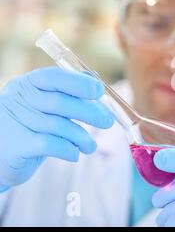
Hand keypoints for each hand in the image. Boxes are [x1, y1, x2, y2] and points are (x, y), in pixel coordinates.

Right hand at [0, 67, 113, 191]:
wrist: (1, 154)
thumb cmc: (30, 125)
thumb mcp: (44, 103)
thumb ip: (68, 91)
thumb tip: (94, 79)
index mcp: (28, 84)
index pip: (53, 77)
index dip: (79, 83)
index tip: (99, 91)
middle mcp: (19, 100)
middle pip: (60, 103)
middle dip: (89, 112)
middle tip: (107, 121)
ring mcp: (15, 122)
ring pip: (59, 126)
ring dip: (82, 137)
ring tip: (90, 146)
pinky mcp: (17, 146)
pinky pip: (52, 145)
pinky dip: (69, 150)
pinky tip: (74, 153)